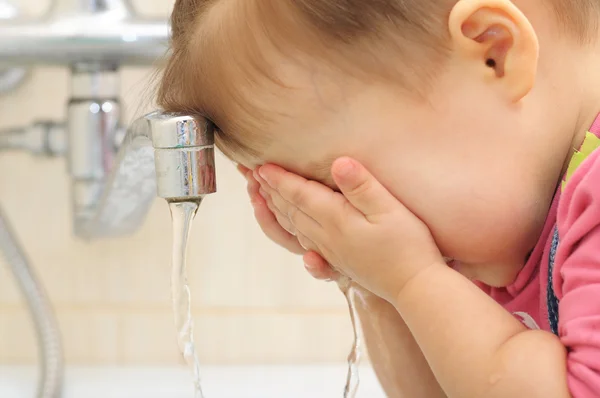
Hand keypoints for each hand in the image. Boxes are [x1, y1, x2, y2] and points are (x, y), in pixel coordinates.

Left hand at [257, 157, 444, 301]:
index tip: (261, 165)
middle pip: (289, 210)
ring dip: (273, 209)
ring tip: (260, 195)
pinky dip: (288, 228)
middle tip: (250, 175)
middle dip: (268, 191)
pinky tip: (289, 225)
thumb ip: (363, 187)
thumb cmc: (408, 245)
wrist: (415, 287)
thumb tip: (338, 163)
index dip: (280, 179)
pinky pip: (302, 241)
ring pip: (292, 226)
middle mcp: (326, 236)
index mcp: (336, 220)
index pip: (300, 195)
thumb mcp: (390, 210)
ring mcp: (330, 250)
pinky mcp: (338, 260)